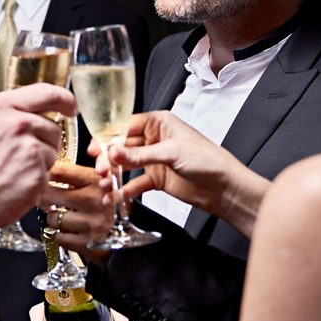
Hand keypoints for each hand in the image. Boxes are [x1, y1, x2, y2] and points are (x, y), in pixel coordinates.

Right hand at [0, 85, 75, 241]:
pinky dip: (35, 181)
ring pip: (52, 152)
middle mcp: (17, 124)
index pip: (47, 93)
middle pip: (52, 127)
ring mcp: (29, 149)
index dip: (65, 100)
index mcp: (1, 107)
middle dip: (43, 142)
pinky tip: (13, 184)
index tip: (70, 107)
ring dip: (39, 163)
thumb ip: (3, 112)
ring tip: (11, 171)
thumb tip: (25, 107)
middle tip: (19, 156)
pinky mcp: (36, 175)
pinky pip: (47, 174)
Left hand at [38, 161, 113, 254]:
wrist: (123, 232)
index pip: (59, 171)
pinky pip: (58, 236)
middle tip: (44, 198)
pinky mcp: (88, 241)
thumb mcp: (97, 180)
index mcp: (95, 179)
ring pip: (52, 218)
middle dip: (42, 197)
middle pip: (49, 194)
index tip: (37, 175)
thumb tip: (47, 163)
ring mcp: (92, 222)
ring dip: (53, 218)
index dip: (44, 173)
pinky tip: (70, 229)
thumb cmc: (103, 203)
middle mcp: (95, 199)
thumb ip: (75, 172)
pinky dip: (61, 234)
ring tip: (65, 215)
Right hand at [103, 111, 268, 236]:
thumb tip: (114, 152)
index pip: (126, 126)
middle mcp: (155, 139)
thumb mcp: (171, 153)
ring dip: (114, 175)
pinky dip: (124, 190)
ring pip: (126, 165)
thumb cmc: (208, 160)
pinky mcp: (157, 179)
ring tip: (105, 185)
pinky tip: (115, 197)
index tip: (95, 150)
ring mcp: (155, 160)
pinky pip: (135, 183)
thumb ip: (140, 155)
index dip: (108, 137)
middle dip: (109, 159)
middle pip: (122, 146)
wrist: (225, 188)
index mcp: (159, 123)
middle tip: (101, 170)